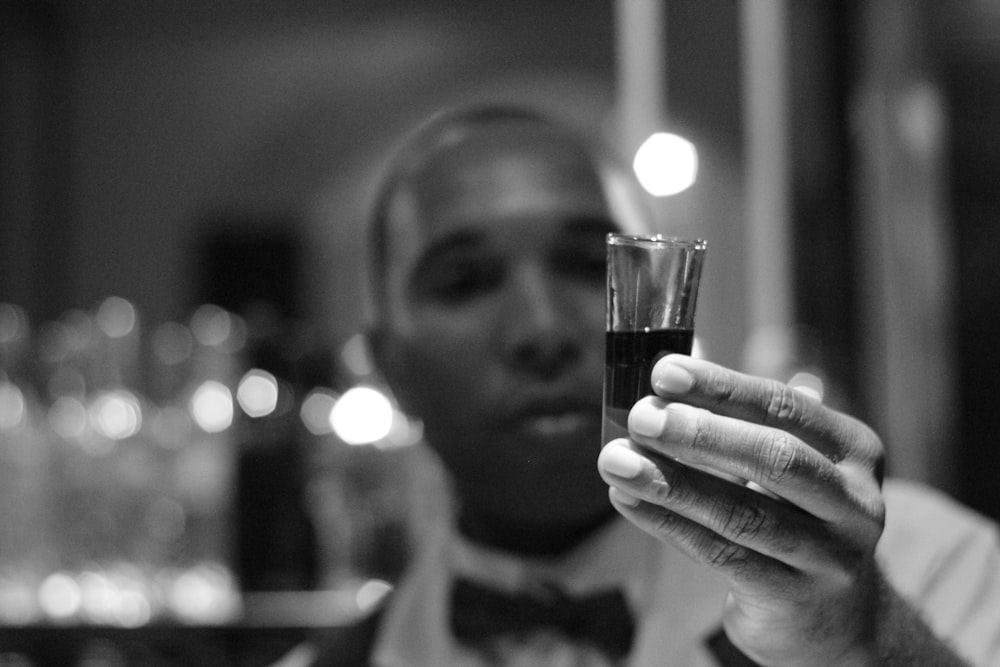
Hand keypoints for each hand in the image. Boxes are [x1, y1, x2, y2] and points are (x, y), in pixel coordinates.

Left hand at [597, 354, 886, 665]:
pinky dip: (668, 523)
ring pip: (742, 514)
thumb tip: (662, 378)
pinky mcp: (796, 599)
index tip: (664, 372)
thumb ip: (732, 419)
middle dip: (699, 433)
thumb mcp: (781, 462)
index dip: (723, 387)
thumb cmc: (791, 515)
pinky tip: (628, 501)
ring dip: (670, 482)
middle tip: (639, 417)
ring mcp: (832, 556)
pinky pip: (722, 555)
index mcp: (852, 449)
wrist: (834, 616)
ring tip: (615, 461)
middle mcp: (854, 502)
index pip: (784, 407)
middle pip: (774, 459)